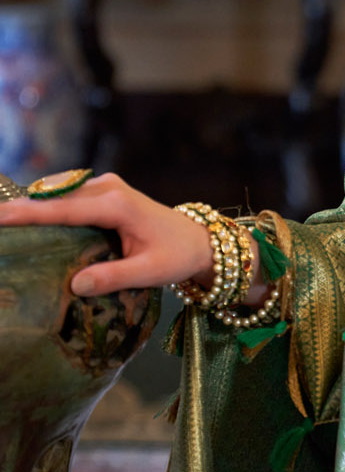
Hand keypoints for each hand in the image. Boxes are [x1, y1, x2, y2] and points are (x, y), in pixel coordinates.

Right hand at [0, 173, 215, 296]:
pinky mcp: (102, 192)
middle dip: (22, 209)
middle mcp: (107, 188)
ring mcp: (104, 187)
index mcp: (117, 205)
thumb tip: (76, 284)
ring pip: (58, 194)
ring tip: (5, 224)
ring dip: (32, 207)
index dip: (28, 213)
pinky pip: (67, 198)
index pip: (63, 209)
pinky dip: (47, 208)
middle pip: (54, 198)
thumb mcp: (149, 272)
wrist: (197, 240)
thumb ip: (113, 277)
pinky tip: (29, 223)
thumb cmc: (176, 256)